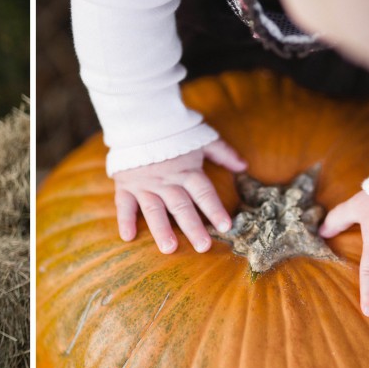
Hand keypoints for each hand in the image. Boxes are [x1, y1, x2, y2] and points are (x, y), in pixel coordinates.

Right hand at [113, 139, 246, 253]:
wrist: (139, 119)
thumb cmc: (174, 132)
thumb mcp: (202, 138)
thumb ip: (222, 153)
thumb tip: (244, 166)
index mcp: (186, 171)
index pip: (203, 193)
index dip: (215, 209)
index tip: (226, 226)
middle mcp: (166, 181)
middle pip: (181, 206)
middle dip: (193, 227)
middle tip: (203, 247)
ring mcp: (144, 184)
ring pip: (154, 209)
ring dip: (161, 229)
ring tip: (169, 248)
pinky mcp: (126, 185)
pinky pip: (124, 204)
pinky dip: (125, 220)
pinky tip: (128, 237)